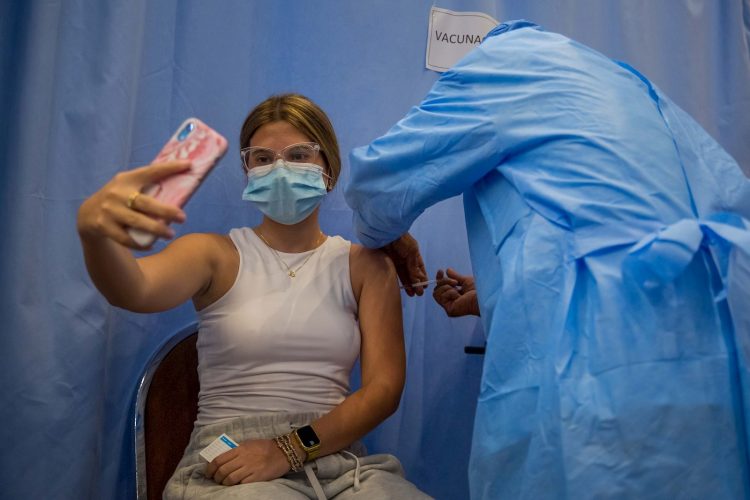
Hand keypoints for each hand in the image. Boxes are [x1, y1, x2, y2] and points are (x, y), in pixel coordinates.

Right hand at [76, 161, 190, 248]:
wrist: (87, 214)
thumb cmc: (119, 199)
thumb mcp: (128, 187)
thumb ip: (148, 186)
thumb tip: (181, 187)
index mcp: (127, 179)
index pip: (151, 171)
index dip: (170, 168)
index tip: (189, 165)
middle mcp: (117, 193)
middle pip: (146, 203)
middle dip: (166, 211)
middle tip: (183, 217)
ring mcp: (109, 210)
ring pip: (137, 222)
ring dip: (156, 229)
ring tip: (170, 234)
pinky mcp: (103, 226)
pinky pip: (125, 238)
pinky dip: (140, 243)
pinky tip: (151, 245)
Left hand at [205, 438, 290, 485]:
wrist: (282, 453)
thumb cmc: (264, 447)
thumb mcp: (248, 444)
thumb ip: (235, 451)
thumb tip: (221, 459)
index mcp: (239, 449)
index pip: (218, 460)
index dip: (210, 469)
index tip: (209, 473)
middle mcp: (243, 458)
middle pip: (222, 471)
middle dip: (216, 478)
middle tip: (216, 480)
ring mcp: (249, 468)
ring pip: (229, 479)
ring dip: (224, 483)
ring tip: (225, 483)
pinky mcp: (256, 477)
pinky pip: (241, 484)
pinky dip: (236, 485)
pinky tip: (236, 484)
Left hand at [381, 233, 426, 295]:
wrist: (384, 232)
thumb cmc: (401, 239)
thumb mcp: (411, 252)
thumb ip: (414, 266)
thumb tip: (418, 279)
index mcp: (413, 252)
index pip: (419, 267)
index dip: (423, 276)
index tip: (425, 286)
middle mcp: (405, 257)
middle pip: (412, 273)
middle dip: (416, 283)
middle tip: (419, 294)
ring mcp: (396, 260)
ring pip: (404, 275)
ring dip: (408, 284)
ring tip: (412, 294)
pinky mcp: (387, 262)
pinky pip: (394, 273)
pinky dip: (399, 280)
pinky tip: (403, 288)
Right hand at [433, 268, 479, 316]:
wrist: (483, 296)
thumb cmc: (479, 289)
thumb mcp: (465, 280)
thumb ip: (456, 276)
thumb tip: (447, 270)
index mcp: (456, 296)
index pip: (442, 288)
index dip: (440, 279)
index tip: (441, 271)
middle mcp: (452, 302)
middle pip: (437, 289)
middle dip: (444, 281)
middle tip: (455, 282)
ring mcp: (450, 307)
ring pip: (437, 293)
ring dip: (447, 287)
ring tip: (457, 288)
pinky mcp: (449, 311)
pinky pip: (441, 297)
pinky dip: (450, 293)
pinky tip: (459, 297)